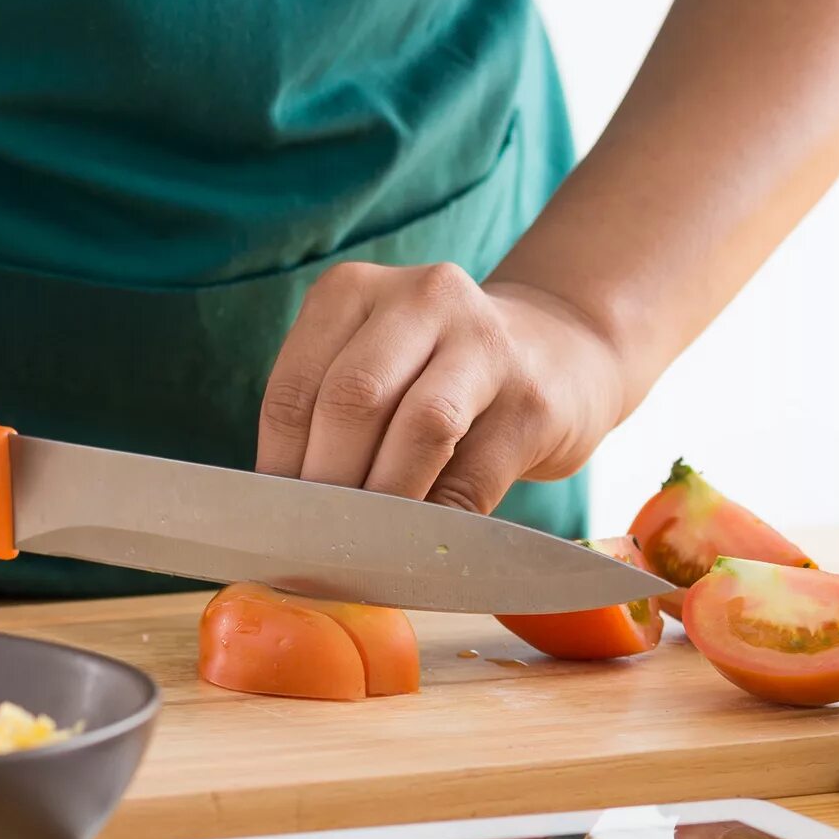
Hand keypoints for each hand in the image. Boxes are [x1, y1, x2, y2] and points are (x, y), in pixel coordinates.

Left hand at [255, 263, 630, 511]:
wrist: (561, 353)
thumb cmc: (441, 376)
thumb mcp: (376, 368)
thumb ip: (331, 420)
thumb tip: (285, 517)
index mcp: (354, 291)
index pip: (296, 388)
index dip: (279, 467)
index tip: (277, 525)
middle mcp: (421, 298)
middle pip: (354, 400)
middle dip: (329, 486)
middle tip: (319, 543)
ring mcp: (485, 343)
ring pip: (421, 427)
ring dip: (386, 501)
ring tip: (366, 547)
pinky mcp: (533, 402)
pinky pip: (475, 476)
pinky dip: (440, 523)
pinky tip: (421, 548)